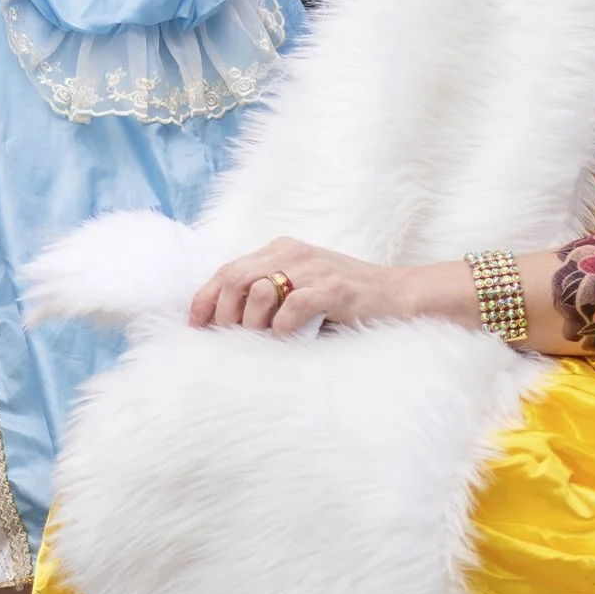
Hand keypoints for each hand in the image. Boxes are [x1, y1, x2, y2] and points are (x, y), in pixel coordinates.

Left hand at [188, 239, 417, 335]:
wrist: (400, 296)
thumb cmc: (347, 300)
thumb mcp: (303, 287)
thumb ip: (271, 296)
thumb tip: (227, 326)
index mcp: (281, 250)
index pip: (228, 269)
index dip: (205, 298)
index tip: (194, 327)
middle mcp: (293, 253)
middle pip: (235, 277)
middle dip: (222, 313)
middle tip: (222, 340)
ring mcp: (314, 268)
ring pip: (260, 290)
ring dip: (250, 323)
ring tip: (255, 343)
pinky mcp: (334, 289)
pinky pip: (293, 307)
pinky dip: (280, 328)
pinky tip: (283, 341)